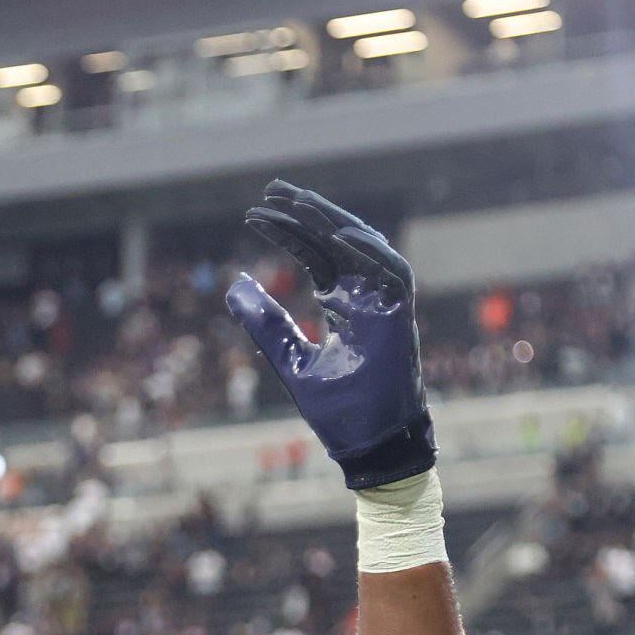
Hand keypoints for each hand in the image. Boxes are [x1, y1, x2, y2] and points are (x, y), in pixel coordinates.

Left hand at [226, 180, 434, 489]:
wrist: (370, 445)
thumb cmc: (339, 410)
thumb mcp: (291, 360)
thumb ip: (266, 324)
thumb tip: (233, 287)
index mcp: (343, 302)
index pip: (314, 254)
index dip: (287, 232)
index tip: (253, 216)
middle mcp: (365, 295)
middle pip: (336, 240)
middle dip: (305, 213)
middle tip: (271, 190)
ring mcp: (384, 303)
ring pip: (364, 246)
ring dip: (333, 221)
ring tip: (299, 203)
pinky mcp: (401, 316)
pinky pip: (393, 272)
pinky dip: (369, 252)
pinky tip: (337, 236)